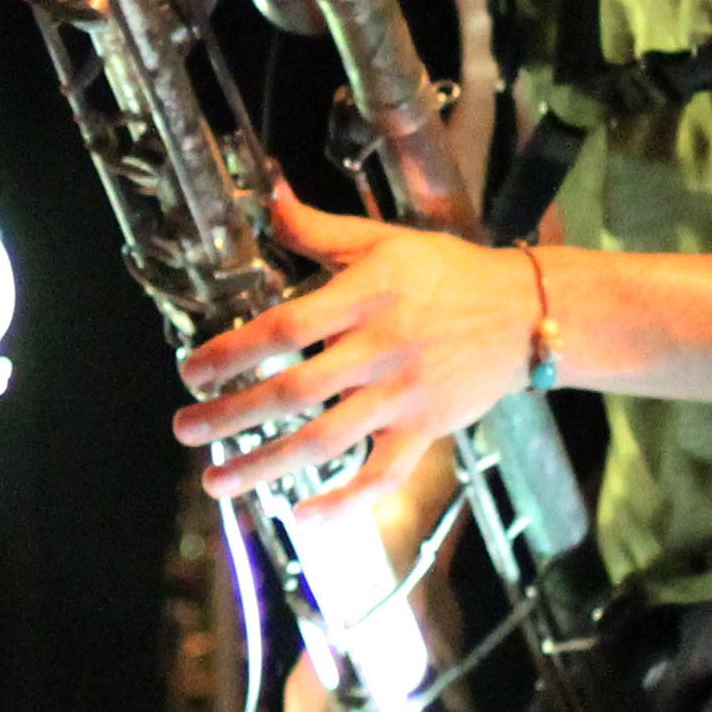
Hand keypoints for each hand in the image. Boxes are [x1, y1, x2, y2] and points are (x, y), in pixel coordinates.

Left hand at [174, 187, 534, 514]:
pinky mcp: (427, 429)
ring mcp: (405, 395)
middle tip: (184, 428)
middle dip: (233, 414)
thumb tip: (267, 195)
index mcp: (367, 296)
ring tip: (217, 482)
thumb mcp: (382, 241)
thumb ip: (318, 228)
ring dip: (267, 465)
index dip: (233, 351)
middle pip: (296, 390)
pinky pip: (382, 475)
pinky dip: (344, 501)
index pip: (287, 327)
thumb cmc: (446, 271)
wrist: (527, 312)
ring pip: (327, 439)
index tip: (190, 370)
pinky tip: (301, 517)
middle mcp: (383, 348)